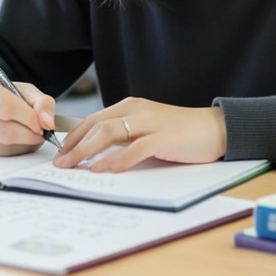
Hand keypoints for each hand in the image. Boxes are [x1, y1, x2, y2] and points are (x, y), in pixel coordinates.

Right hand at [0, 77, 55, 156]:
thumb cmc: (10, 97)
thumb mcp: (28, 92)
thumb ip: (43, 103)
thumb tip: (48, 123)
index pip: (6, 107)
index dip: (29, 119)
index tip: (42, 124)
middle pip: (4, 132)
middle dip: (29, 136)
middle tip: (40, 134)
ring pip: (2, 148)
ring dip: (23, 146)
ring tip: (28, 136)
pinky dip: (14, 153)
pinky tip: (18, 143)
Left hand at [53, 97, 226, 172]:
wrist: (215, 128)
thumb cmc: (180, 132)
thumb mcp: (147, 128)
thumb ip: (125, 136)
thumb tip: (97, 152)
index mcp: (131, 107)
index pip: (94, 119)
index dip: (74, 135)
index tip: (61, 151)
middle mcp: (137, 111)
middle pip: (97, 125)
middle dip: (75, 145)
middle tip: (60, 163)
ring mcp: (151, 123)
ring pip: (111, 133)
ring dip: (89, 151)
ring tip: (76, 166)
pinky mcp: (164, 138)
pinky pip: (136, 148)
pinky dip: (119, 159)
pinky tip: (108, 169)